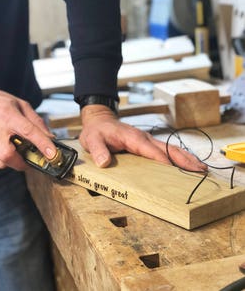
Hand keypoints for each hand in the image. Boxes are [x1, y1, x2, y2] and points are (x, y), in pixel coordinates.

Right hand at [0, 81, 55, 169]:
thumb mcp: (21, 105)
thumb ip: (37, 122)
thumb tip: (50, 138)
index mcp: (8, 115)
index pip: (28, 131)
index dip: (42, 144)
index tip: (52, 154)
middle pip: (8, 155)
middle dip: (22, 162)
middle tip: (28, 158)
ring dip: (11, 161)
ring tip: (13, 150)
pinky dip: (0, 160)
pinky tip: (2, 149)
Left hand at [79, 105, 206, 171]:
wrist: (99, 121)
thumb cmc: (97, 131)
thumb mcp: (92, 141)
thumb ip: (98, 151)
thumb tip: (104, 163)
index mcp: (133, 138)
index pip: (152, 151)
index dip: (164, 161)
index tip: (177, 172)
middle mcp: (144, 138)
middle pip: (168, 149)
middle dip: (185, 159)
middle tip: (200, 170)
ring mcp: (147, 140)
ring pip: (170, 148)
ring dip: (186, 158)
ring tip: (200, 168)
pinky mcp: (147, 143)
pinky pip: (165, 150)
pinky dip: (178, 157)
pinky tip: (185, 163)